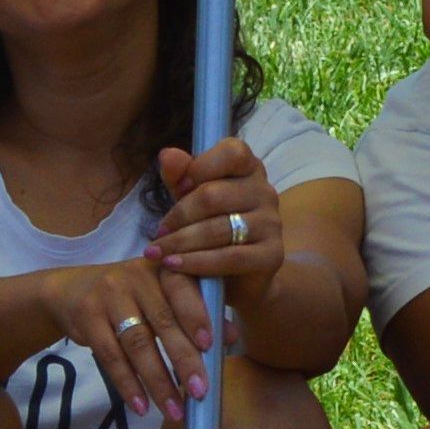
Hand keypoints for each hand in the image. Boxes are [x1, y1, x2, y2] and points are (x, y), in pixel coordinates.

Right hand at [38, 253, 207, 421]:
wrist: (70, 290)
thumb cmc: (131, 295)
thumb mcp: (161, 294)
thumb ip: (195, 310)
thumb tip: (232, 337)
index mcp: (162, 269)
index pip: (182, 290)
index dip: (197, 315)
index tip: (213, 345)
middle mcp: (136, 277)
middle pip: (163, 322)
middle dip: (184, 360)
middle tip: (201, 391)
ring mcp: (108, 296)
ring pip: (138, 344)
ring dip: (158, 382)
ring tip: (174, 411)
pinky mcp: (88, 318)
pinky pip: (110, 356)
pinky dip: (128, 385)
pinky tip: (142, 407)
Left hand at [144, 138, 287, 293]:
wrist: (236, 277)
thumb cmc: (210, 227)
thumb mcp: (190, 197)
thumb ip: (179, 175)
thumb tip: (167, 155)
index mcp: (249, 168)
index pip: (232, 152)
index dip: (201, 167)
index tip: (179, 187)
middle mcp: (265, 192)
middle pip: (214, 195)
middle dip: (178, 216)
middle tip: (158, 233)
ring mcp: (272, 223)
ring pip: (218, 229)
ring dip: (180, 242)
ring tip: (157, 252)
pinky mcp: (272, 255)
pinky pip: (229, 257)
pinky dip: (196, 262)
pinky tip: (173, 265)